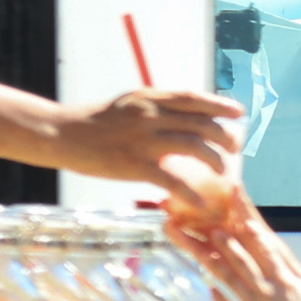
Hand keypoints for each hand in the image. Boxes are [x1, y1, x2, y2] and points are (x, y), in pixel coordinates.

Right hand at [54, 83, 249, 199]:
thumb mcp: (129, 105)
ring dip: (215, 161)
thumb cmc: (96, 122)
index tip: (239, 114)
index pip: (193, 99)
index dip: (220, 105)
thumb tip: (186, 116)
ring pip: (194, 147)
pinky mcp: (134, 164)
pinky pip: (172, 180)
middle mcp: (149, 115)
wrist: (61, 133)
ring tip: (223, 173)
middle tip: (234, 149)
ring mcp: (143, 139)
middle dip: (225, 137)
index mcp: (149, 99)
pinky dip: (191, 193)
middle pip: (201, 123)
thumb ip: (156, 108)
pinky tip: (201, 202)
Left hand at [169, 206, 300, 300]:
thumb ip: (293, 281)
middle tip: (214, 229)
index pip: (266, 252)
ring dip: (218, 264)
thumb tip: (282, 267)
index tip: (243, 219)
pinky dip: (220, 298)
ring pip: (232, 281)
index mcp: (284, 283)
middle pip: (243, 263)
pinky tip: (210, 289)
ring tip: (204, 252)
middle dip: (228, 244)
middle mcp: (265, 291)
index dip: (254, 234)